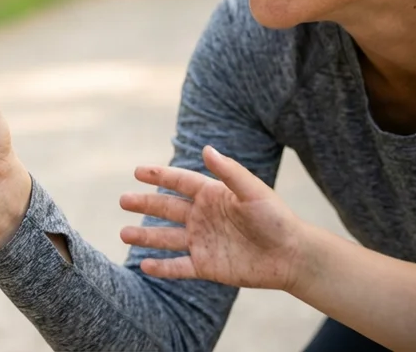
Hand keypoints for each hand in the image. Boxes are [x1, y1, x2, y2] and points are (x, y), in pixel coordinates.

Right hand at [118, 146, 308, 291]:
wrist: (292, 256)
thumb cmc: (276, 219)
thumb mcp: (253, 192)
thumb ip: (229, 172)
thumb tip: (206, 149)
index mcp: (212, 196)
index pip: (179, 182)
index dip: (158, 176)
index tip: (137, 171)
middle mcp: (203, 217)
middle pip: (167, 208)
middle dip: (144, 203)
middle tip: (122, 200)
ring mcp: (203, 242)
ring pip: (167, 238)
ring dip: (145, 236)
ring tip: (123, 233)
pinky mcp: (207, 266)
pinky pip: (178, 267)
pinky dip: (161, 267)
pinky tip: (143, 264)